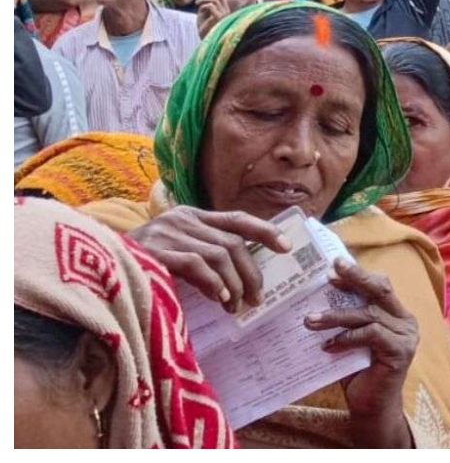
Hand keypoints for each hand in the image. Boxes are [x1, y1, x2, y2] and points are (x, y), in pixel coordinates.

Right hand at [129, 206, 289, 312]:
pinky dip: (213, 283)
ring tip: (235, 306)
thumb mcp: (176, 252)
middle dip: (251, 273)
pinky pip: (197, 265)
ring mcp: (169, 233)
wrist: (89, 261)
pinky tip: (219, 298)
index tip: (286, 247)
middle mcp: (183, 219)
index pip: (237, 218)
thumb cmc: (139, 262)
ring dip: (234, 284)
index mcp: (192, 216)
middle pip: (234, 243)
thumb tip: (242, 281)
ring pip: (220, 255)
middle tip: (256, 299)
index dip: (264, 231)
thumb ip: (205, 256)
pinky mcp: (157, 251)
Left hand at [195, 0, 232, 38]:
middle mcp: (227, 12)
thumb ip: (206, 4)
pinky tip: (200, 11)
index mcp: (225, 11)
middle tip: (199, 0)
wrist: (205, 41)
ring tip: (197, 4)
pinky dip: (203, 6)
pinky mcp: (219, 19)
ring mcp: (224, 15)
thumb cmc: (204, 28)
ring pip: (215, 0)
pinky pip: (211, 6)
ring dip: (204, 0)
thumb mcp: (205, 13)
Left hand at [305, 258, 418, 435]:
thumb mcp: (350, 338)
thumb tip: (316, 294)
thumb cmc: (357, 372)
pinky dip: (347, 337)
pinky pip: (371, 334)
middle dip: (355, 277)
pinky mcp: (400, 351)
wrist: (370, 408)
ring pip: (369, 314)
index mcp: (396, 313)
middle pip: (380, 289)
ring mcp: (406, 336)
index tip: (332, 266)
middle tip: (329, 272)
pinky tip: (328, 346)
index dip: (357, 274)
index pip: (379, 285)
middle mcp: (406, 320)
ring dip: (336, 316)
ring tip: (309, 321)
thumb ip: (345, 318)